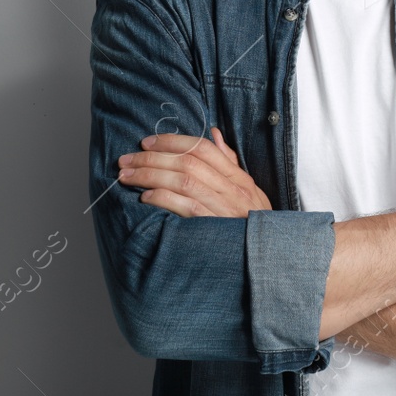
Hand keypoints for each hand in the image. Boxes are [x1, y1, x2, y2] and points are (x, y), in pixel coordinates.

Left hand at [117, 127, 271, 217]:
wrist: (269, 261)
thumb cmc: (252, 225)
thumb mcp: (249, 192)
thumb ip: (229, 163)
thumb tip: (215, 134)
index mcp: (239, 179)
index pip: (203, 148)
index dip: (172, 141)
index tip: (146, 142)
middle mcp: (233, 191)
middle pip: (188, 162)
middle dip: (152, 158)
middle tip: (126, 160)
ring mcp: (225, 210)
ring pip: (184, 181)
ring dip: (150, 175)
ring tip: (127, 176)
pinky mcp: (214, 230)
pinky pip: (186, 208)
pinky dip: (164, 198)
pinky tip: (146, 197)